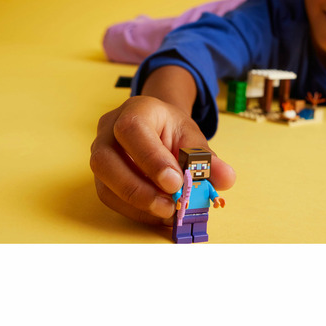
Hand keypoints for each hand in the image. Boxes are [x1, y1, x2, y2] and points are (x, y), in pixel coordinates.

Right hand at [90, 96, 235, 224]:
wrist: (156, 127)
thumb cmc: (172, 130)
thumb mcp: (192, 137)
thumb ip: (206, 158)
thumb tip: (226, 178)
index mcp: (135, 110)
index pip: (132, 130)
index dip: (151, 159)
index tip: (175, 182)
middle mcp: (108, 130)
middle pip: (105, 161)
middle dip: (138, 189)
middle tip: (169, 206)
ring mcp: (99, 153)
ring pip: (104, 184)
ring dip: (138, 205)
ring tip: (168, 213)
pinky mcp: (101, 177)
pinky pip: (110, 199)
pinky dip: (136, 211)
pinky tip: (159, 215)